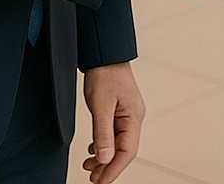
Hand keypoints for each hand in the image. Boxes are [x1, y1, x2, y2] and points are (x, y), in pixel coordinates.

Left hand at [81, 63, 143, 183]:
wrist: (104, 52)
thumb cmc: (104, 74)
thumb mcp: (101, 106)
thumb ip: (103, 134)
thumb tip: (106, 159)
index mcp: (134, 117)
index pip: (127, 152)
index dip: (114, 170)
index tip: (100, 183)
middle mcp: (134, 118)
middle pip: (124, 150)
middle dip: (108, 167)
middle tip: (93, 180)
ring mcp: (127, 114)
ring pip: (118, 144)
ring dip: (105, 157)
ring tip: (89, 167)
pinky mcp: (119, 110)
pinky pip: (114, 134)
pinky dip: (104, 145)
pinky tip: (93, 149)